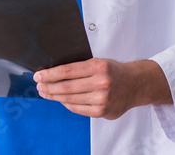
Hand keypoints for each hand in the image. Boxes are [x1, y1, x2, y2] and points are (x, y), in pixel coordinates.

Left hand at [33, 58, 171, 119]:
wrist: (136, 84)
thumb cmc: (114, 71)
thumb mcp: (99, 62)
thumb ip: (80, 67)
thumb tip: (54, 72)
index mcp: (98, 67)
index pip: (67, 71)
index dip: (50, 74)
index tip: (38, 75)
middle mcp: (101, 83)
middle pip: (66, 87)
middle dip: (48, 86)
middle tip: (39, 85)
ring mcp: (103, 99)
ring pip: (71, 99)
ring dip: (54, 96)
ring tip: (45, 93)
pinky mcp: (103, 111)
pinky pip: (78, 109)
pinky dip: (67, 104)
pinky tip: (61, 100)